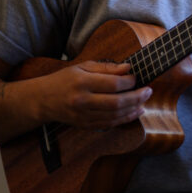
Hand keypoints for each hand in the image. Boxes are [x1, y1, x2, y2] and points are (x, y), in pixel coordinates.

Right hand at [34, 60, 151, 128]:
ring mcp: (83, 116)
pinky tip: (134, 112)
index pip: (112, 84)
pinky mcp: (85, 125)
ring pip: (115, 115)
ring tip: (144, 101)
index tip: (135, 78)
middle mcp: (83, 101)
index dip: (129, 81)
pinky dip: (124, 119)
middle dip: (137, 97)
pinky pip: (110, 124)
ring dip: (133, 109)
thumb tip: (128, 68)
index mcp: (82, 82)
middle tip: (148, 91)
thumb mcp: (83, 67)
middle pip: (116, 102)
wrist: (43, 100)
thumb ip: (106, 68)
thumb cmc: (64, 80)